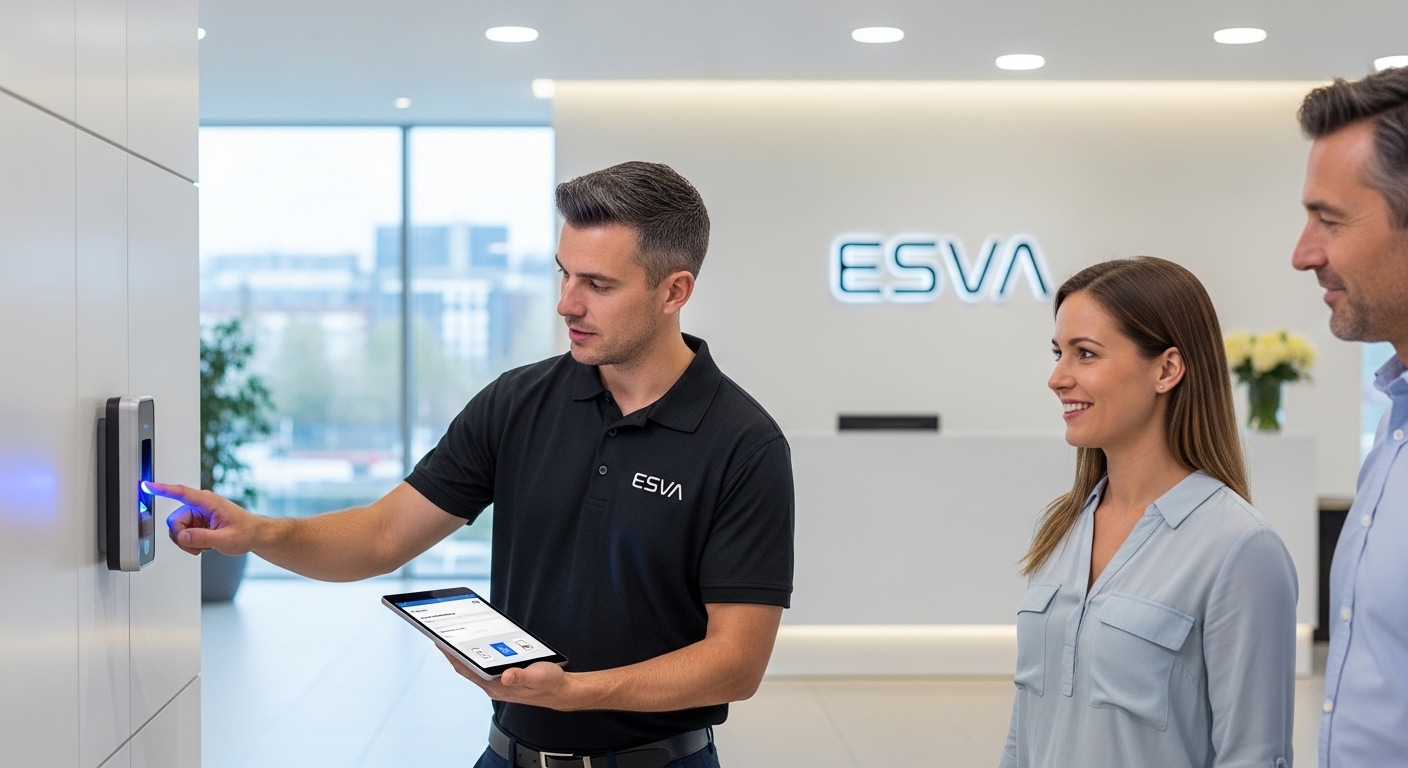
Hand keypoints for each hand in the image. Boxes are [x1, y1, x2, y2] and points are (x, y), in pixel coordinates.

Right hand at [147, 481, 266, 555]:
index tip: (146, 485)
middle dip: (182, 538)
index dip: (162, 489)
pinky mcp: (197, 521)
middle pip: (174, 521)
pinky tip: (204, 545)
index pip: (181, 493)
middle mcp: (200, 505)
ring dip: (186, 542)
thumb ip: (203, 538)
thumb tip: (182, 536)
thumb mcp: (225, 539)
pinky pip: (182, 533)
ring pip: (177, 529)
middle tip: (197, 548)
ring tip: (204, 547)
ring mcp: (198, 513)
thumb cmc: (246, 532)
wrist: (255, 535)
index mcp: (208, 502)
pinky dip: (190, 542)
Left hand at [438, 648, 583, 710]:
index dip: (452, 656)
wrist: (560, 691)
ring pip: (474, 666)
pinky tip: (477, 645)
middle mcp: (493, 686)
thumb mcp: (537, 677)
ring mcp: (497, 682)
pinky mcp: (503, 677)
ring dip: (463, 654)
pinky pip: (484, 665)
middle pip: (466, 667)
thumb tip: (506, 676)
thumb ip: (521, 677)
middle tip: (440, 636)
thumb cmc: (549, 684)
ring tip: (453, 638)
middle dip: (452, 653)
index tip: (440, 643)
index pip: (467, 669)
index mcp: (496, 687)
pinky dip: (477, 654)